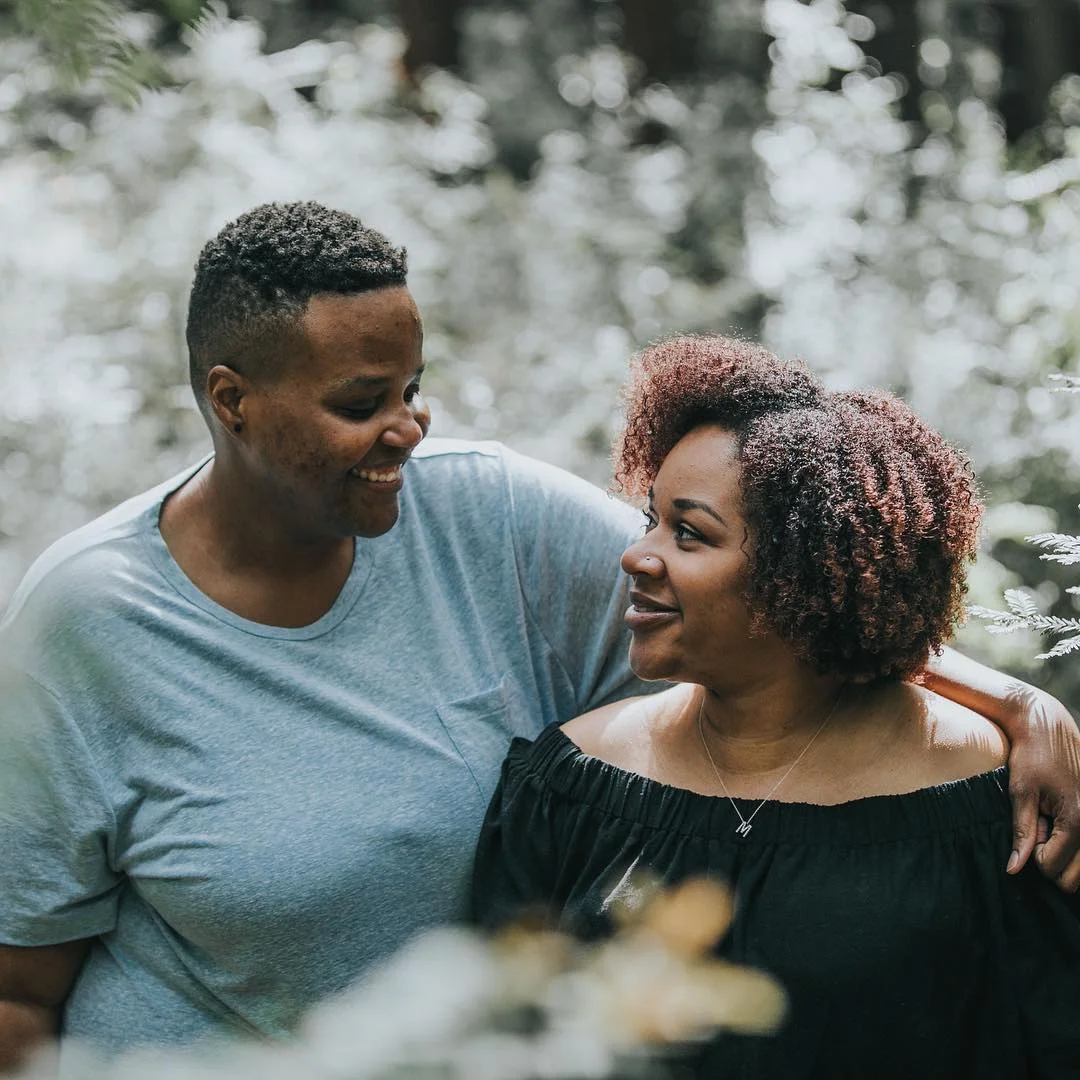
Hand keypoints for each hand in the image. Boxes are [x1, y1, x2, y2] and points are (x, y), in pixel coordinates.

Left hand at [1004, 684, 1079, 891]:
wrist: (1048, 729)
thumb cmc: (1031, 758)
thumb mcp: (1021, 794)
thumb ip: (1022, 833)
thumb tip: (1014, 870)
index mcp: (1077, 821)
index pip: (1052, 867)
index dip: (1033, 855)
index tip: (1030, 827)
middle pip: (1072, 878)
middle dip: (1050, 860)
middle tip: (1040, 829)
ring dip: (1062, 854)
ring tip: (1050, 824)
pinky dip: (1071, 846)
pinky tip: (1059, 823)